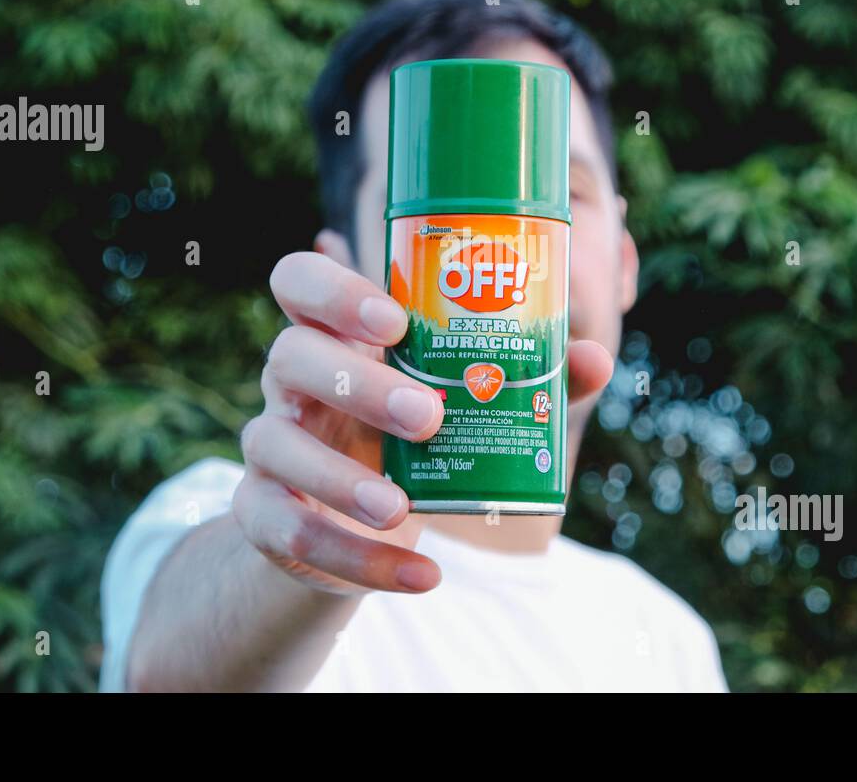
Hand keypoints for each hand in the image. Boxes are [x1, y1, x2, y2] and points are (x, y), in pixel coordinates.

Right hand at [232, 240, 613, 595]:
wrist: (350, 524)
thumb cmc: (410, 437)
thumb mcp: (457, 403)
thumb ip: (523, 377)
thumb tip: (593, 359)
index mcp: (335, 335)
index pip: (300, 281)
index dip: (335, 291)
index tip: (395, 320)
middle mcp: (292, 381)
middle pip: (291, 355)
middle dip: (360, 385)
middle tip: (430, 417)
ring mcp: (270, 445)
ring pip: (277, 446)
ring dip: (341, 480)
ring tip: (402, 508)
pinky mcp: (263, 513)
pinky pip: (296, 535)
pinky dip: (362, 561)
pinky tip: (422, 574)